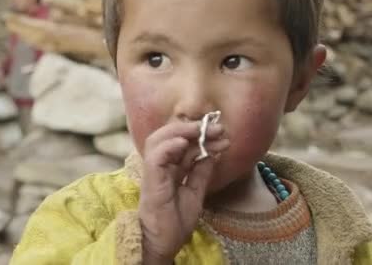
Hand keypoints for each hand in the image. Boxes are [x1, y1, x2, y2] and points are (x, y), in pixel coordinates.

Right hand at [139, 121, 229, 263]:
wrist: (163, 244)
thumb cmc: (175, 222)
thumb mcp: (195, 192)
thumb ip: (201, 172)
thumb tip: (212, 152)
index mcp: (169, 168)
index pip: (182, 143)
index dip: (201, 135)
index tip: (222, 134)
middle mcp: (159, 166)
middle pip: (170, 136)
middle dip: (194, 128)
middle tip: (218, 128)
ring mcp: (153, 172)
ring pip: (157, 140)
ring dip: (181, 131)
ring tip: (202, 130)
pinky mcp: (150, 180)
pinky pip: (155, 157)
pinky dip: (169, 146)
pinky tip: (185, 143)